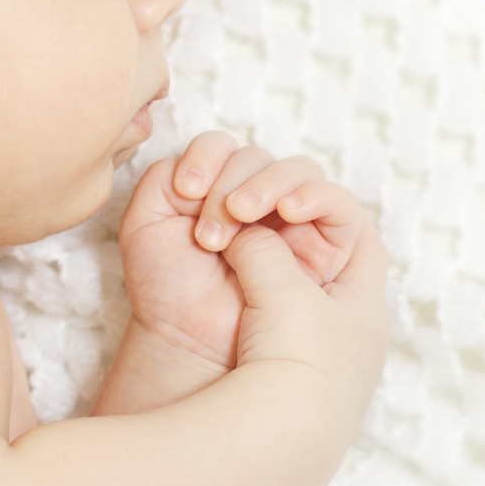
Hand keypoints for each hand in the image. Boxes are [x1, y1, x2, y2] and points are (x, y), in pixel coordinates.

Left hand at [118, 131, 371, 370]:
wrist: (188, 339)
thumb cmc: (167, 286)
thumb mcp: (145, 222)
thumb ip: (163, 178)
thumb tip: (205, 163)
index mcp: (216, 185)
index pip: (223, 146)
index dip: (206, 157)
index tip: (186, 189)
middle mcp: (257, 197)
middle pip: (258, 157)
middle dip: (230, 184)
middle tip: (209, 230)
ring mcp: (294, 219)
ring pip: (299, 171)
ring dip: (269, 185)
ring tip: (243, 215)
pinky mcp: (327, 246)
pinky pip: (339, 204)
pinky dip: (317, 195)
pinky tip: (289, 210)